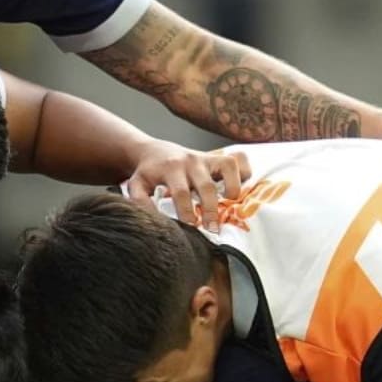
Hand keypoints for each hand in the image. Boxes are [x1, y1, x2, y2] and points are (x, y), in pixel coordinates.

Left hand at [123, 142, 252, 232]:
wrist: (154, 151)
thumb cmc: (148, 173)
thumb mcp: (137, 185)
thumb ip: (140, 201)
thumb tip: (154, 219)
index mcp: (171, 169)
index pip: (181, 192)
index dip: (187, 212)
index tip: (191, 229)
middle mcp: (191, 161)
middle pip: (206, 185)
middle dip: (211, 209)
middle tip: (213, 230)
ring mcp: (207, 157)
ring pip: (228, 166)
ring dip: (233, 187)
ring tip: (231, 207)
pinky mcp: (218, 157)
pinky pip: (238, 160)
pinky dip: (245, 174)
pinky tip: (239, 190)